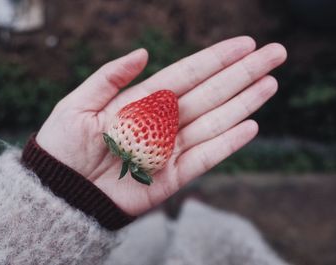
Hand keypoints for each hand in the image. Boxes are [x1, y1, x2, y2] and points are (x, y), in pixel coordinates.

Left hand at [36, 36, 286, 215]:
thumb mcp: (78, 103)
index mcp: (142, 100)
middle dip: (243, 73)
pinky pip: (206, 157)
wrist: (61, 191)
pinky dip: (228, 143)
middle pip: (210, 93)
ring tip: (270, 83)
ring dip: (244, 102)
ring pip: (214, 121)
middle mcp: (163, 121)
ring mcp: (171, 148)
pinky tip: (251, 125)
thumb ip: (109, 77)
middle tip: (275, 54)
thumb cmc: (63, 146)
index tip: (245, 43)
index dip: (216, 58)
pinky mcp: (174, 176)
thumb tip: (143, 52)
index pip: (187, 74)